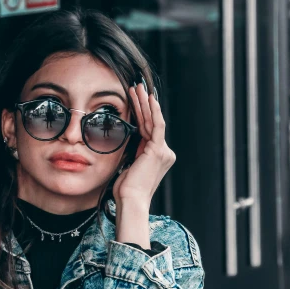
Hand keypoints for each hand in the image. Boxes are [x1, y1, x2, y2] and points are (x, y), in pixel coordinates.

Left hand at [112, 82, 175, 205]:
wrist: (131, 200)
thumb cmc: (126, 191)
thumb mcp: (128, 167)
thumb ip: (132, 154)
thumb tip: (127, 143)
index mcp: (156, 157)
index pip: (148, 130)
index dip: (142, 114)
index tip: (135, 100)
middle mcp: (163, 153)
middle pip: (151, 123)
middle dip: (143, 104)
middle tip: (137, 87)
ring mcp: (162, 151)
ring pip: (153, 121)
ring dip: (144, 103)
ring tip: (137, 88)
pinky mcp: (158, 150)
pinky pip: (156, 126)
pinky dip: (152, 111)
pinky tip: (147, 98)